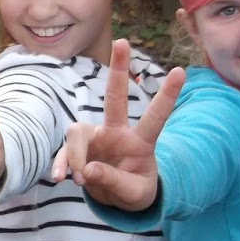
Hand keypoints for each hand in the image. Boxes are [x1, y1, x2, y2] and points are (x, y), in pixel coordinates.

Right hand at [50, 39, 183, 210]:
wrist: (117, 200)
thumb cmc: (134, 192)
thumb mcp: (133, 195)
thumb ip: (113, 183)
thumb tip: (87, 170)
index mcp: (140, 143)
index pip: (155, 117)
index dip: (166, 96)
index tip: (180, 71)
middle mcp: (117, 133)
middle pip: (115, 97)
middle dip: (118, 69)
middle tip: (123, 41)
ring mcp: (96, 138)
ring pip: (77, 132)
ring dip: (75, 155)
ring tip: (79, 179)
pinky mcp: (78, 149)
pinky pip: (64, 152)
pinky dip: (61, 165)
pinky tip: (59, 179)